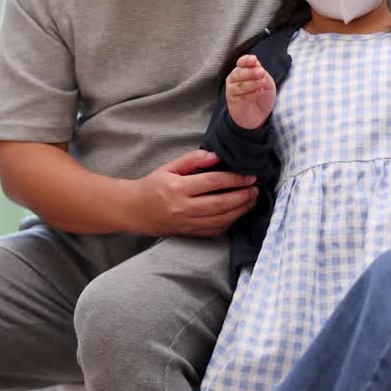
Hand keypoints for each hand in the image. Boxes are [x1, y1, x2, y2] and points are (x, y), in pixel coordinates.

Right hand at [126, 150, 258, 236]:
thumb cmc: (154, 185)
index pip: (213, 182)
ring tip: (251, 200)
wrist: (134, 210)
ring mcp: (186, 224)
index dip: (235, 178)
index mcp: (177, 188)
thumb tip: (217, 156)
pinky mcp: (189, 234)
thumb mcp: (170, 167)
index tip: (249, 175)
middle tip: (256, 188)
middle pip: (221, 203)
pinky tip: (238, 213)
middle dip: (243, 196)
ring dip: (241, 210)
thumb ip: (193, 159)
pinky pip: (214, 231)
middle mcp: (182, 208)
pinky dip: (230, 222)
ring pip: (221, 220)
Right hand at [226, 55, 275, 130]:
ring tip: (262, 82)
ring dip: (253, 83)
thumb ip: (262, 74)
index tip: (254, 60)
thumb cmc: (262, 95)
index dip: (247, 60)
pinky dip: (252, 94)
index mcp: (242, 70)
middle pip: (239, 73)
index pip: (242, 62)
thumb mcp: (266, 82)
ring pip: (240, 85)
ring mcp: (232, 90)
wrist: (259, 115)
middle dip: (251, 72)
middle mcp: (234, 79)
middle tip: (261, 72)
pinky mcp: (233, 102)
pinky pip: (242, 97)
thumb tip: (256, 65)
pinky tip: (259, 92)